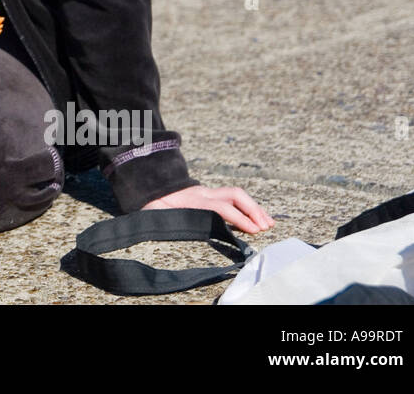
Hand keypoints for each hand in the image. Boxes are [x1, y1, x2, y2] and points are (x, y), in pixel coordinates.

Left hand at [142, 185, 274, 233]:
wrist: (145, 184)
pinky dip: (246, 207)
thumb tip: (168, 229)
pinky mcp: (208, 194)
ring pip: (235, 194)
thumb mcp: (152, 213)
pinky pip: (231, 198)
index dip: (239, 218)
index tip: (254, 230)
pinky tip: (256, 218)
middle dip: (253, 210)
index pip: (221, 207)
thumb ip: (162, 220)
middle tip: (265, 227)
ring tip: (268, 223)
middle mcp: (203, 193)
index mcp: (192, 199)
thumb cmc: (150, 204)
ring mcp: (206, 192)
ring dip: (254, 208)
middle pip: (234, 195)